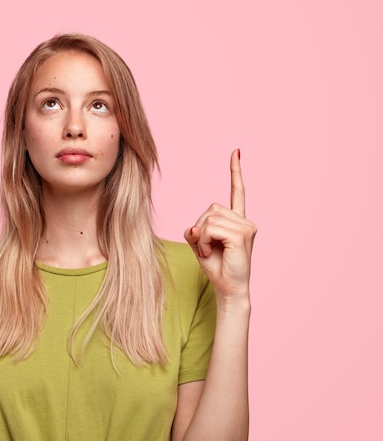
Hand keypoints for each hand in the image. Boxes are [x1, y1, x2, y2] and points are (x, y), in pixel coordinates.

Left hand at [184, 149, 256, 303]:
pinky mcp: (241, 235)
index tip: (236, 151)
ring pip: (208, 218)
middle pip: (210, 208)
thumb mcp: (198, 243)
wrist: (229, 289)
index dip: (235, 171)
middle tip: (205, 247)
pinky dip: (202, 240)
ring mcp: (246, 227)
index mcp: (237, 221)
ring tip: (208, 251)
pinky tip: (209, 252)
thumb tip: (195, 225)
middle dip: (200, 227)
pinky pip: (210, 228)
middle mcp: (245, 221)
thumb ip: (195, 228)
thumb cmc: (216, 267)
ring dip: (200, 236)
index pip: (237, 191)